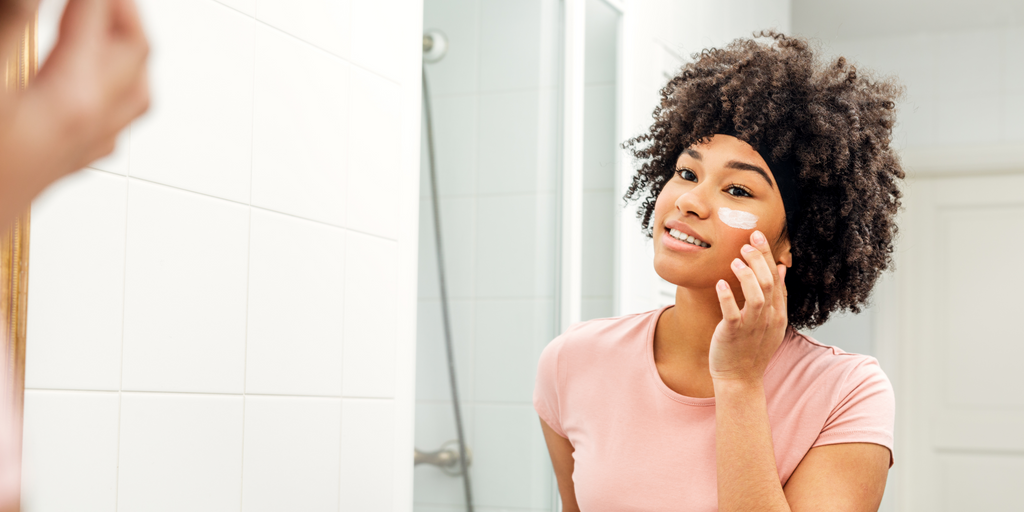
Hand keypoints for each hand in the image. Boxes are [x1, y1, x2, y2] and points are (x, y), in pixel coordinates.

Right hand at [31, 0, 149, 169]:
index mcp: (73, 99)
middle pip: (133, 51)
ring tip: (108, 19)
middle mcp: (91, 125)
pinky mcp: (67, 163)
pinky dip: (117, 87)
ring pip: (135, 90)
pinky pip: (117, 121)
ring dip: (127, 46)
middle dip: (120, 8)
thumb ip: (13, 24)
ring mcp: (83, 148)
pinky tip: (98, 82)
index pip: (97, 17)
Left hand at [708, 230, 788, 382]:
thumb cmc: (750, 347)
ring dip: (746, 275)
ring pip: (756, 296)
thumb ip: (776, 295)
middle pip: (768, 282)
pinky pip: (732, 314)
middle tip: (746, 242)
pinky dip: (727, 298)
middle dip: (758, 259)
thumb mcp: (770, 321)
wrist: (740, 378)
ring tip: (734, 259)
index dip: (767, 255)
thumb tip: (780, 268)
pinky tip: (720, 284)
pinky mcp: (733, 334)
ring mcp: (752, 327)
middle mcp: (768, 318)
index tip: (757, 235)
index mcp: (777, 313)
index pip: (776, 278)